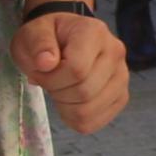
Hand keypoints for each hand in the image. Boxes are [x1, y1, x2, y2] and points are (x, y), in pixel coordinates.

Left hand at [14, 7, 128, 133]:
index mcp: (95, 33)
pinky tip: (69, 103)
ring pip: (88, 110)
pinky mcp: (121, 97)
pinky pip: (94, 122)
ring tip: (60, 90)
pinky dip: (74, 119)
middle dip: (57, 92)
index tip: (40, 71)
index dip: (51, 78)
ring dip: (65, 107)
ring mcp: (122, 77)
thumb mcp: (33, 33)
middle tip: (49, 81)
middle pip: (84, 92)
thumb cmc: (48, 37)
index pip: (77, 70)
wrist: (63, 40)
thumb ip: (38, 44)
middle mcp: (115, 53)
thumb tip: (47, 63)